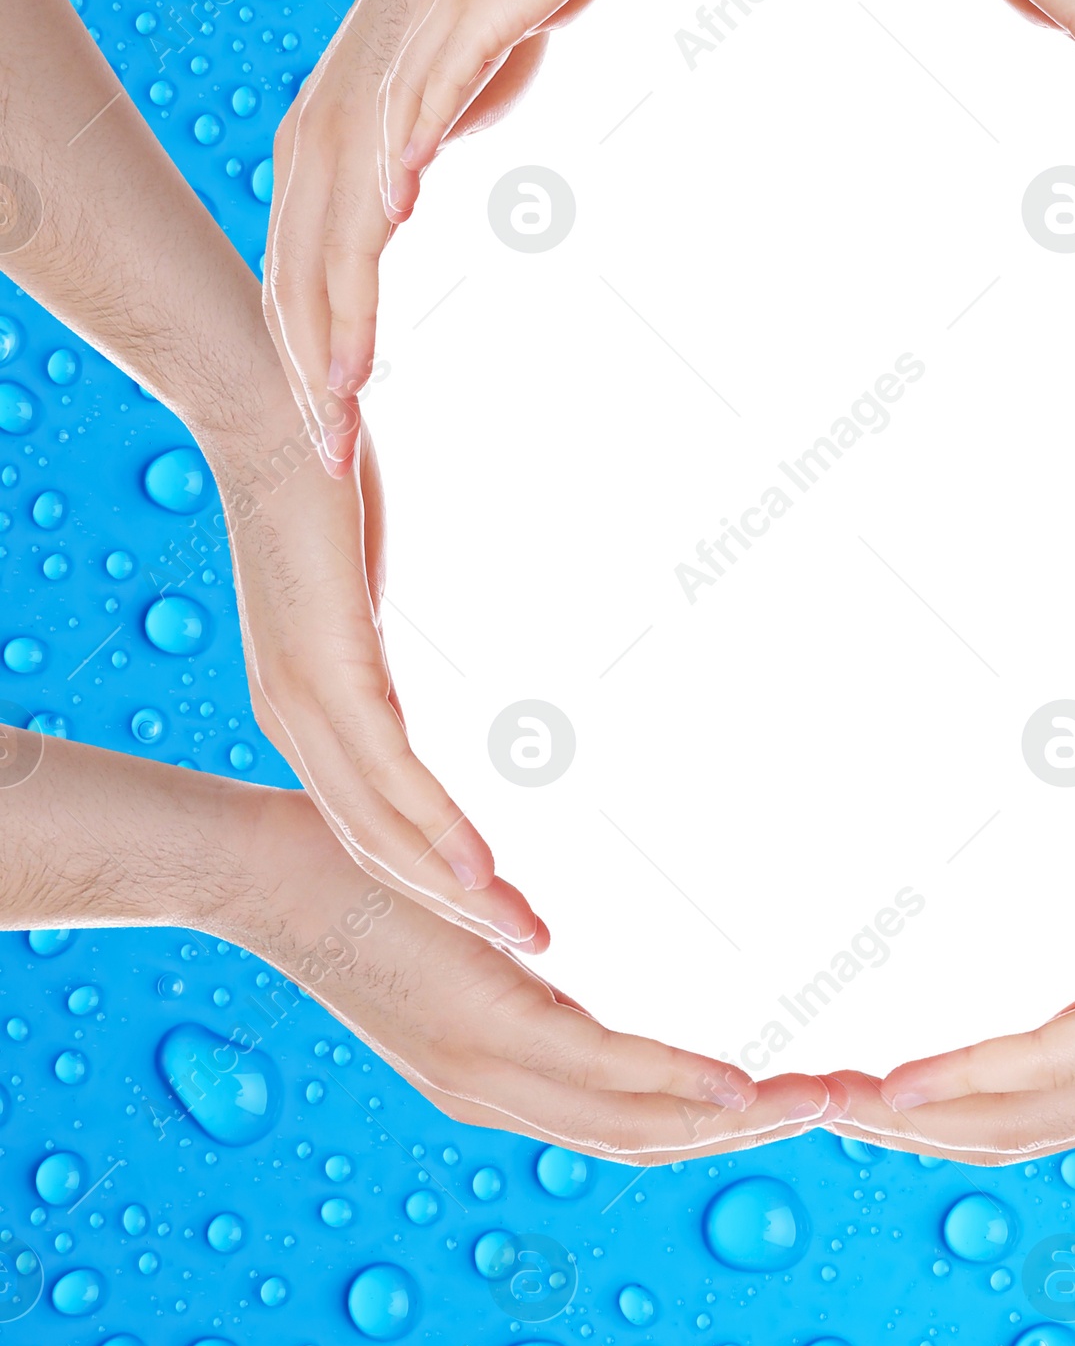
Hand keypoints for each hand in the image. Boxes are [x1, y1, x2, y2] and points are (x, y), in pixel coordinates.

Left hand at [200, 386, 540, 945]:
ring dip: (457, 892)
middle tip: (534, 947)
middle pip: (379, 844)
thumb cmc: (317, 479)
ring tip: (526, 935)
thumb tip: (385, 676)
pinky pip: (387, 775)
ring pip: (382, 828)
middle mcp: (297, 715)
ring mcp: (308, 696)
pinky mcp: (328, 668)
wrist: (268, 398)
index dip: (438, 872)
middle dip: (458, 908)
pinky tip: (486, 874)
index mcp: (309, 699)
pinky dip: (438, 832)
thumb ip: (365, 649)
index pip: (374, 814)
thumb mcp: (348, 591)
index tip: (504, 908)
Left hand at [239, 786, 829, 1156]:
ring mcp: (486, 1067)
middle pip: (649, 1136)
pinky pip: (598, 1073)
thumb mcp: (452, 932)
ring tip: (826, 1101)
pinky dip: (677, 1088)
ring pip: (636, 1122)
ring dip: (739, 1121)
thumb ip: (514, 945)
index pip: (625, 1116)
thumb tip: (566, 925)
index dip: (718, 1118)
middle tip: (846, 1104)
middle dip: (755, 1131)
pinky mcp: (480, 1027)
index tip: (799, 1096)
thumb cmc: (351, 882)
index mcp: (494, 1066)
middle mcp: (494, 1087)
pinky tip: (739, 1085)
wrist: (256, 874)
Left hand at [265, 0, 555, 474]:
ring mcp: (362, 102)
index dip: (316, 370)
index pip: (307, 286)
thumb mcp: (447, 111)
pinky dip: (372, 225)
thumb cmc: (503, 15)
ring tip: (344, 399)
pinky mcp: (411, 72)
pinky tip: (382, 268)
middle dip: (311, 377)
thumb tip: (408, 183)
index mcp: (333, 156)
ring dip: (336, 322)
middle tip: (332, 461)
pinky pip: (384, 158)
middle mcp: (324, 135)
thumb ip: (416, 153)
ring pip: (329, 234)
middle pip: (300, 278)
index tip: (336, 447)